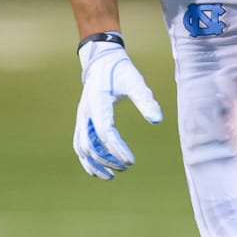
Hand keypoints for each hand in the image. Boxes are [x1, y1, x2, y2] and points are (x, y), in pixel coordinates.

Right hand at [73, 36, 162, 179]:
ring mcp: (81, 117)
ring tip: (111, 175)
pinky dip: (86, 159)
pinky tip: (97, 171)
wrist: (101, 60)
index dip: (117, 149)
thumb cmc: (120, 71)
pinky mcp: (82, 121)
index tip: (131, 161)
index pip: (105, 132)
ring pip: (82, 148)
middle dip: (108, 159)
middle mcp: (85, 112)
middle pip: (91, 144)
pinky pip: (79, 144)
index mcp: (98, 102)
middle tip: (126, 166)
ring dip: (95, 163)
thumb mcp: (135, 81)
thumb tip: (157, 120)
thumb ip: (146, 100)